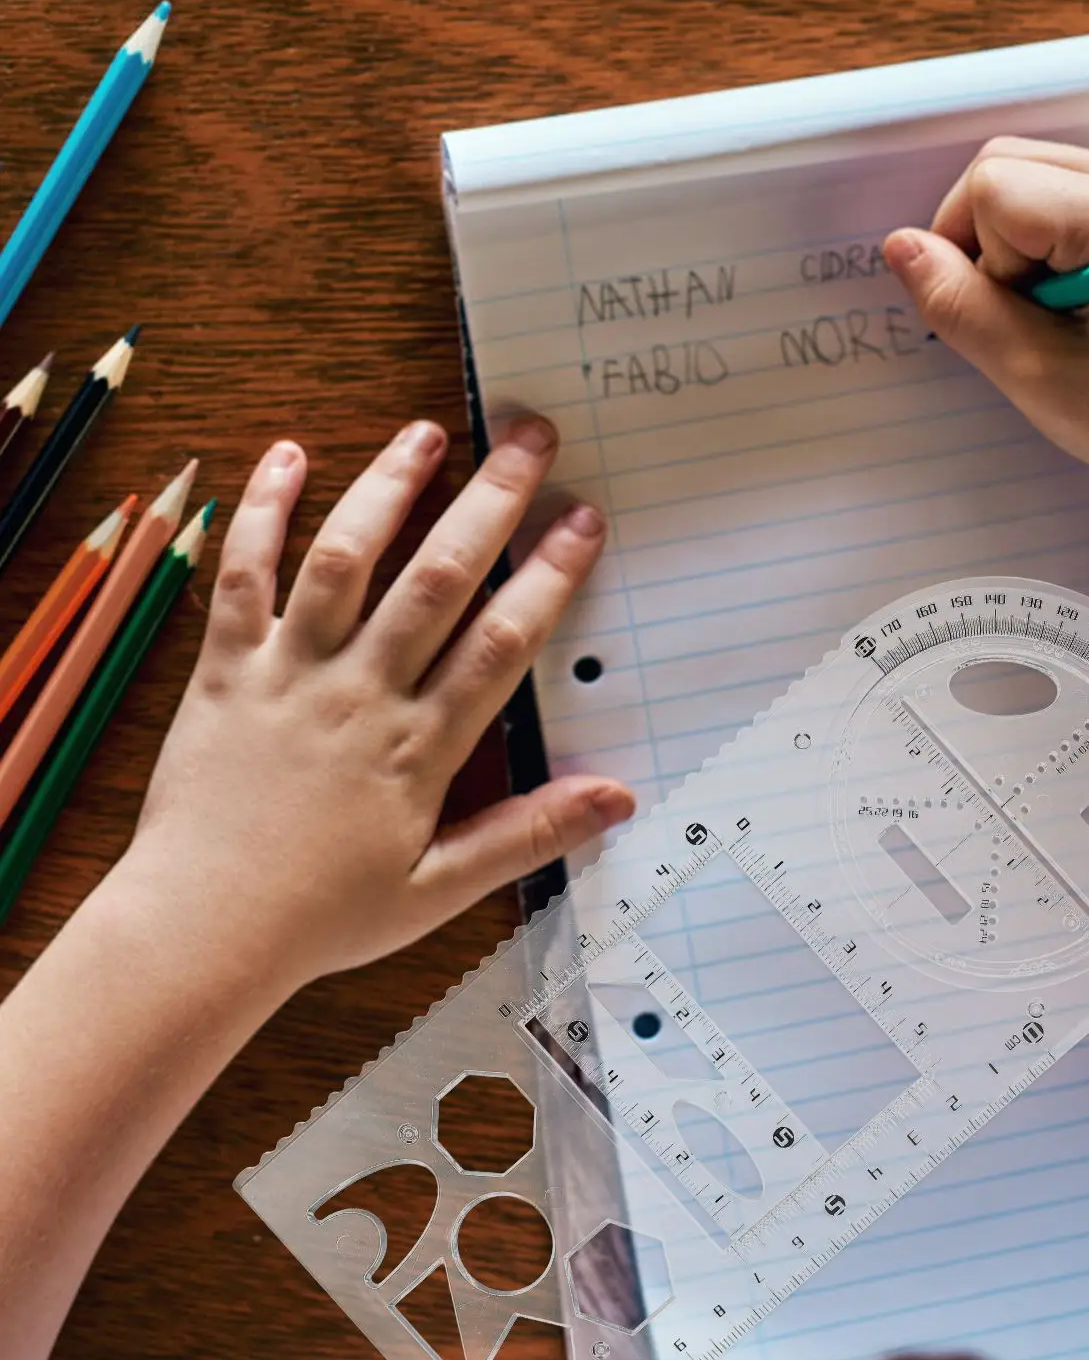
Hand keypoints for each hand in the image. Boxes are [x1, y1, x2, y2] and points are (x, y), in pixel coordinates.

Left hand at [112, 415, 632, 1002]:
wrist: (201, 927)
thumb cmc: (324, 913)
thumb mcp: (440, 889)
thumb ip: (528, 834)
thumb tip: (615, 796)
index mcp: (418, 748)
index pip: (498, 644)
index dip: (546, 576)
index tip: (581, 521)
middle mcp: (359, 694)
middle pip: (435, 581)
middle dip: (489, 503)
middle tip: (529, 439)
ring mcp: (289, 673)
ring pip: (345, 561)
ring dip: (388, 489)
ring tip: (429, 432)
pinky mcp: (228, 668)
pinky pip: (243, 578)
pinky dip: (262, 512)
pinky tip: (288, 455)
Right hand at [884, 137, 1088, 504]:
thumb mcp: (1033, 373)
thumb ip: (959, 305)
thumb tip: (900, 247)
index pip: (992, 187)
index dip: (976, 258)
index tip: (1016, 323)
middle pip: (1007, 165)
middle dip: (987, 242)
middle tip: (1027, 319)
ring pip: (1028, 175)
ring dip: (1013, 244)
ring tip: (1054, 313)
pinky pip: (1060, 192)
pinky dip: (1042, 243)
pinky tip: (1072, 300)